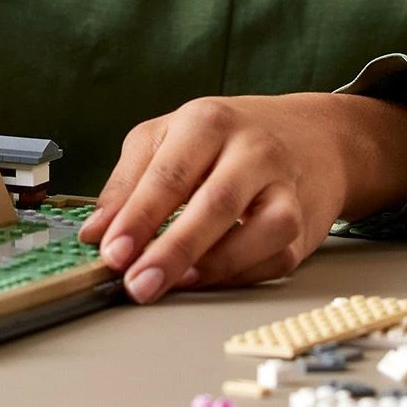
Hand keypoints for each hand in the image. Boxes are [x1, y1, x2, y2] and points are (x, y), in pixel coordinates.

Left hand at [77, 93, 406, 302]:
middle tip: (136, 283)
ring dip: (211, 267)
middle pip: (214, 203)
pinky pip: (273, 258)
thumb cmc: (227, 138)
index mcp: (208, 122)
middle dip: (172, 249)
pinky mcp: (303, 225)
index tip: (110, 252)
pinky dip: (238, 275)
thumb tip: (95, 232)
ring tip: (171, 285)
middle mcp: (251, 150)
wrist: (310, 136)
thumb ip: (129, 181)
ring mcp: (283, 188)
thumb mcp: (169, 137)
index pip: (169, 173)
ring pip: (257, 232)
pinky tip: (205, 281)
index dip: (137, 217)